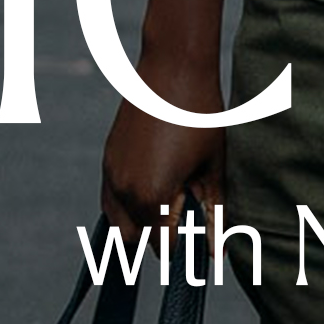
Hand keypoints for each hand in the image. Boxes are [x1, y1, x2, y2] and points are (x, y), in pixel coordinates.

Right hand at [100, 54, 228, 237]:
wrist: (173, 71)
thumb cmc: (202, 118)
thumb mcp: (214, 168)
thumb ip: (214, 213)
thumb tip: (216, 252)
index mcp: (152, 197)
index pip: (162, 246)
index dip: (183, 247)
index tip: (198, 241)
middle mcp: (123, 192)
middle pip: (135, 240)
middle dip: (158, 238)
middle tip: (186, 221)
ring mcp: (110, 176)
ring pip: (116, 224)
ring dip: (139, 225)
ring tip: (170, 205)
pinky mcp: (107, 161)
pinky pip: (109, 201)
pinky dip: (126, 207)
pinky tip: (152, 192)